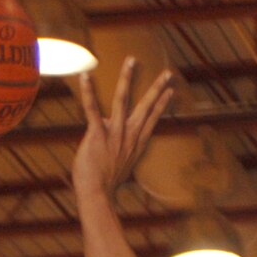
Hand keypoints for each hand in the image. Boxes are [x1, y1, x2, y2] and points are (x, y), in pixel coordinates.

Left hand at [72, 57, 173, 201]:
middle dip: (157, 88)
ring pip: (122, 100)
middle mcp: (128, 136)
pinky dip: (88, 92)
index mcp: (135, 144)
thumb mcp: (119, 166)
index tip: (171, 91)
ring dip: (127, 78)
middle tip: (168, 72)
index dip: (162, 104)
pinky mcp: (98, 135)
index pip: (152, 120)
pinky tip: (85, 76)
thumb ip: (118, 148)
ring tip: (132, 60)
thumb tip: (111, 134)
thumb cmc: (104, 184)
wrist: (97, 196)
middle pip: (146, 107)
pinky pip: (92, 110)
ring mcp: (114, 135)